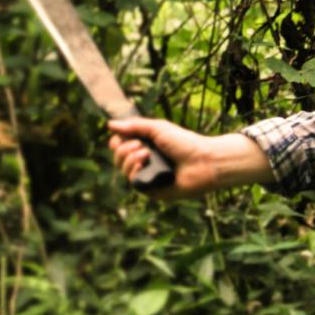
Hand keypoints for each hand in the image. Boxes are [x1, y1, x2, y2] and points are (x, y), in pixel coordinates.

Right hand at [107, 118, 273, 199]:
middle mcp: (146, 162)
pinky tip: (143, 163)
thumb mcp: (158, 128)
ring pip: (124, 170)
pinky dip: (134, 171)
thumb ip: (135, 126)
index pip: (122, 145)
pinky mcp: (152, 190)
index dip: (116, 142)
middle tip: (138, 144)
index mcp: (147, 146)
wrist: (203, 161)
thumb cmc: (184, 143)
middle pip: (119, 158)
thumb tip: (110, 124)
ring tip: (145, 152)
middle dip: (122, 149)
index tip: (118, 137)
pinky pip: (134, 182)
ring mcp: (148, 176)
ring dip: (128, 158)